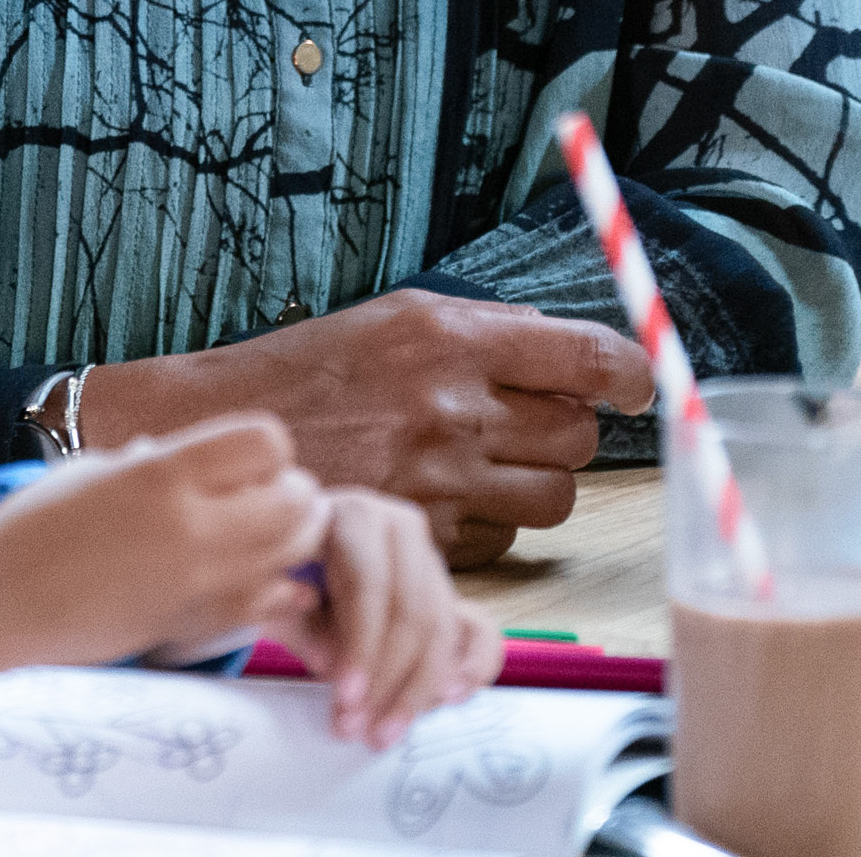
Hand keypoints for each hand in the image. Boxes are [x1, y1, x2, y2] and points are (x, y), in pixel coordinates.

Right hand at [0, 416, 327, 753]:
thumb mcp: (97, 470)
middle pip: (299, 500)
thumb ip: (158, 463)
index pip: (268, 442)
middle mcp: (191, 527)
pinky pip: (270, 605)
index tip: (242, 464)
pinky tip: (243, 584)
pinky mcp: (196, 627)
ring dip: (289, 544)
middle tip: (261, 503)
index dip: (265, 451)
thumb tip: (193, 457)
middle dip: (291, 495)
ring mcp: (199, 583)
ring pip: (295, 556)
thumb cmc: (36, 526)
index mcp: (163, 474)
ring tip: (255, 542)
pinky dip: (273, 593)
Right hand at [93, 290, 651, 567]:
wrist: (222, 437)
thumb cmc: (309, 371)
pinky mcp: (423, 536)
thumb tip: (561, 343)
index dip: (632, 373)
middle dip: (572, 430)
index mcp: (450, 336)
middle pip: (580, 434)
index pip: (589, 358)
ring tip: (494, 465)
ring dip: (540, 482)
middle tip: (537, 422)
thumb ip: (482, 331)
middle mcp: (453, 406)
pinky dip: (492, 526)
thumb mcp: (393, 320)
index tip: (637, 381)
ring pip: (554, 497)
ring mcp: (440, 478)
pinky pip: (502, 542)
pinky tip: (451, 501)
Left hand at [261, 487, 502, 744]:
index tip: (345, 698)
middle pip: (412, 610)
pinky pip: (480, 631)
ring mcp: (431, 561)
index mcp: (356, 515)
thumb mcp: (270, 587)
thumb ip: (291, 617)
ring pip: (441, 630)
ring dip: (417, 690)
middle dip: (388, 679)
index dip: (362, 644)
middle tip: (360, 729)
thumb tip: (329, 662)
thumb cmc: (281, 570)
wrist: (302, 554)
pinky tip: (450, 700)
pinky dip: (473, 667)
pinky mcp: (449, 593)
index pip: (370, 582)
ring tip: (384, 734)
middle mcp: (403, 529)